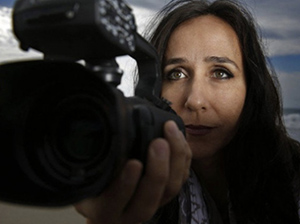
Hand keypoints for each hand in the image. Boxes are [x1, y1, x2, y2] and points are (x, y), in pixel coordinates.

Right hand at [74, 120, 191, 223]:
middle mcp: (130, 213)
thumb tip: (90, 134)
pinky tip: (179, 137)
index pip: (113, 203)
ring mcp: (152, 204)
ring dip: (175, 159)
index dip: (125, 185)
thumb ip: (85, 165)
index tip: (133, 163)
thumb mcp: (82, 178)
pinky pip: (182, 178)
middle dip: (157, 170)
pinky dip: (183, 157)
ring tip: (170, 131)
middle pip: (150, 199)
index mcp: (104, 211)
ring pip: (171, 189)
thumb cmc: (92, 189)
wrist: (108, 206)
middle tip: (158, 142)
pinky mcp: (166, 194)